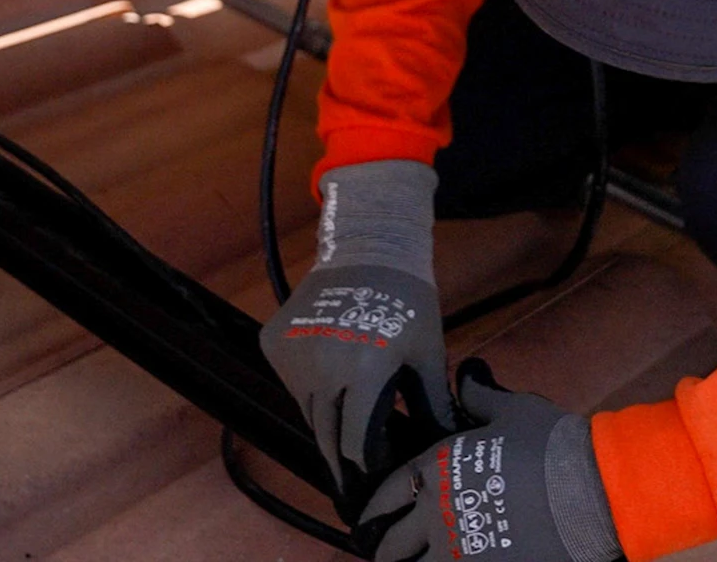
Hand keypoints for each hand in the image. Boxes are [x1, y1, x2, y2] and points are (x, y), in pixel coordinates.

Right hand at [261, 262, 453, 489]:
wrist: (369, 246)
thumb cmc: (407, 300)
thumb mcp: (428, 350)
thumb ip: (432, 401)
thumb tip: (444, 440)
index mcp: (362, 374)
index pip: (353, 442)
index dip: (366, 461)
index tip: (376, 468)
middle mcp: (320, 369)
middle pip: (325, 433)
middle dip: (340, 453)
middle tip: (350, 470)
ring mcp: (291, 356)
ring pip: (306, 410)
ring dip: (324, 421)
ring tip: (342, 423)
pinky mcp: (273, 343)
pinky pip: (290, 383)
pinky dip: (306, 390)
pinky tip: (327, 382)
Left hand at [359, 360, 620, 561]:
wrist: (592, 488)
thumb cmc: (549, 443)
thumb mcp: (510, 410)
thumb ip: (478, 394)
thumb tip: (466, 371)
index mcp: (434, 471)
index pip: (382, 499)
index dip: (372, 513)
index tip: (368, 523)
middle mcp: (435, 515)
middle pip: (388, 547)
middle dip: (383, 549)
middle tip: (385, 550)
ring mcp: (458, 554)